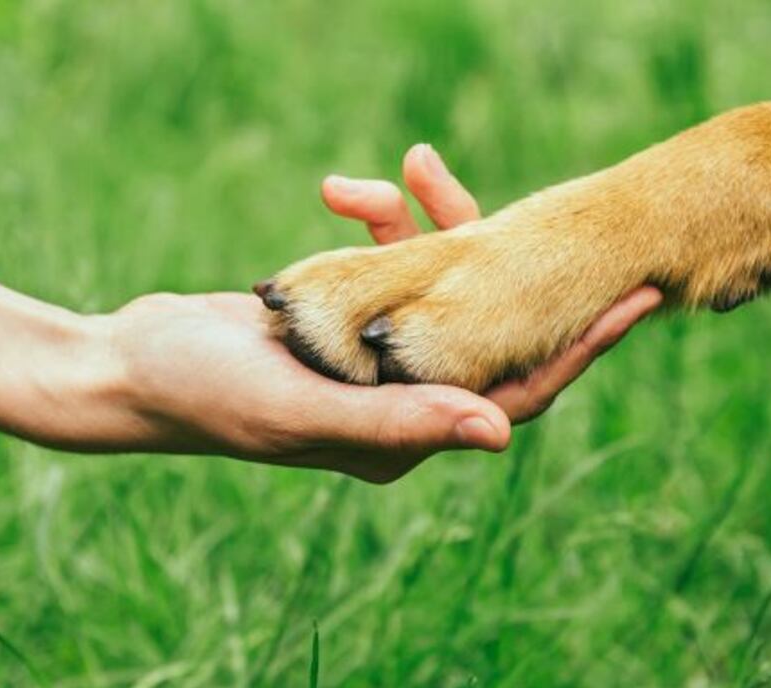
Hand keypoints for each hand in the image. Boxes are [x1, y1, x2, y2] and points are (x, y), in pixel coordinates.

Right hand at [83, 146, 660, 482]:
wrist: (131, 365)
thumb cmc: (207, 395)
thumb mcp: (305, 408)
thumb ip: (402, 420)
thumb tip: (504, 434)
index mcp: (405, 436)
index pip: (519, 392)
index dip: (581, 347)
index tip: (640, 297)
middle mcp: (398, 401)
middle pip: (488, 330)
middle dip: (512, 264)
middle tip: (563, 209)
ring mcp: (370, 359)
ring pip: (437, 287)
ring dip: (426, 226)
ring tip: (408, 167)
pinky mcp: (341, 321)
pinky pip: (387, 267)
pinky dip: (376, 226)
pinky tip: (346, 192)